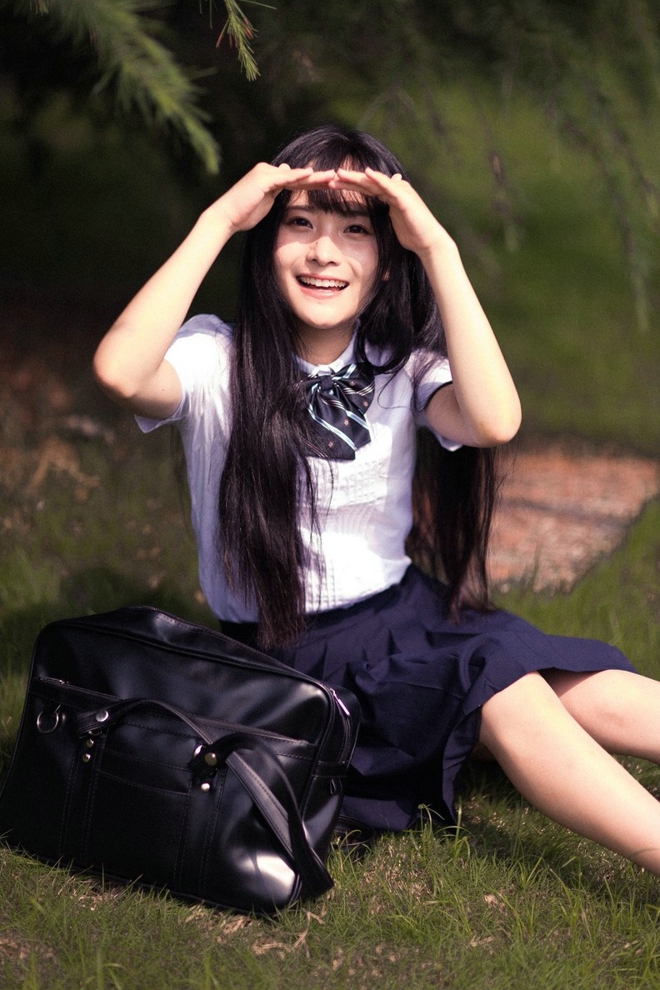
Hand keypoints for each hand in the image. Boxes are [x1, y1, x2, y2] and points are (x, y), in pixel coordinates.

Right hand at [209, 163, 336, 235]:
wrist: (226, 216)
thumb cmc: (243, 213)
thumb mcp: (264, 202)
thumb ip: (275, 192)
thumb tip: (286, 176)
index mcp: (271, 178)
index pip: (297, 181)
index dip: (314, 184)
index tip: (330, 187)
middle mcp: (269, 171)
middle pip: (299, 176)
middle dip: (319, 179)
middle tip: (338, 178)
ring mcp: (266, 173)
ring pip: (295, 175)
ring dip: (315, 176)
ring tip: (332, 176)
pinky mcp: (263, 179)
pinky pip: (284, 178)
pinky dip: (298, 177)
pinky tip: (312, 175)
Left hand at [328, 167, 450, 256]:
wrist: (428, 241)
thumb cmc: (412, 233)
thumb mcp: (393, 221)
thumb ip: (386, 211)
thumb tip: (381, 205)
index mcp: (388, 195)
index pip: (365, 188)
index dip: (349, 186)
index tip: (331, 185)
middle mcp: (394, 189)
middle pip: (366, 183)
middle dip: (348, 180)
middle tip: (329, 176)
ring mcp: (400, 191)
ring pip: (374, 182)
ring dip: (356, 178)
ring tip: (340, 174)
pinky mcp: (405, 197)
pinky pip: (388, 186)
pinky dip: (378, 179)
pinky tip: (366, 174)